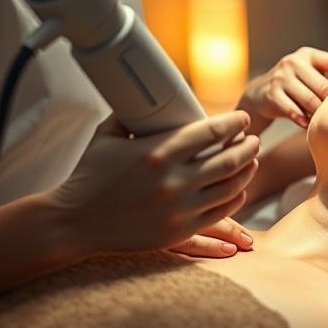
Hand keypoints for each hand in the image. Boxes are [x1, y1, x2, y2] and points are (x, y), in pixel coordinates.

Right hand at [49, 111, 259, 255]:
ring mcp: (179, 208)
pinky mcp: (180, 230)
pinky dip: (235, 197)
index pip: (212, 132)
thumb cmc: (89, 176)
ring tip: (252, 160)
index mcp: (158, 152)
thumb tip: (148, 96)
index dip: (234, 123)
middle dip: (248, 146)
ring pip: (231, 186)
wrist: (73, 222)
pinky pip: (221, 211)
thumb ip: (131, 115)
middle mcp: (173, 180)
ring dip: (247, 171)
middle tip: (254, 139)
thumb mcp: (107, 136)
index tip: (243, 119)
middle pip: (230, 159)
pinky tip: (238, 188)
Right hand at [238, 46, 327, 131]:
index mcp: (308, 55)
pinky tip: (309, 125)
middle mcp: (293, 62)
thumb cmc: (295, 86)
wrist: (260, 94)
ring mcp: (281, 77)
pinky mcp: (271, 94)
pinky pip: (293, 110)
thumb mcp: (310, 74)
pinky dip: (303, 120)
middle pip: (324, 85)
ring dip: (320, 113)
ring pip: (310, 100)